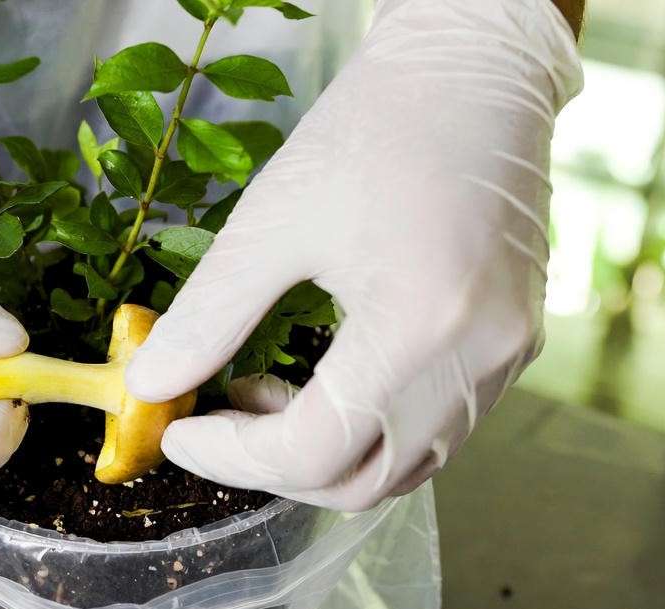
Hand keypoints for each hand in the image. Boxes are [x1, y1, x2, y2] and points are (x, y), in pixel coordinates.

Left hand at [126, 0, 582, 510]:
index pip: (315, 450)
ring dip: (323, 453)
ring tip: (264, 393)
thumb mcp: (271, 222)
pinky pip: (436, 427)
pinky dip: (369, 427)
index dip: (233, 458)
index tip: (178, 435)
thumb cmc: (373, 127)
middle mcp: (480, 358)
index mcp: (422, 324)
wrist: (474, 71)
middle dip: (274, 469)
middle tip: (215, 423)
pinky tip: (324, 379)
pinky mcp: (514, 345)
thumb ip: (207, 316)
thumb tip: (150, 385)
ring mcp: (507, 357)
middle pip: (365, 482)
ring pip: (405, 466)